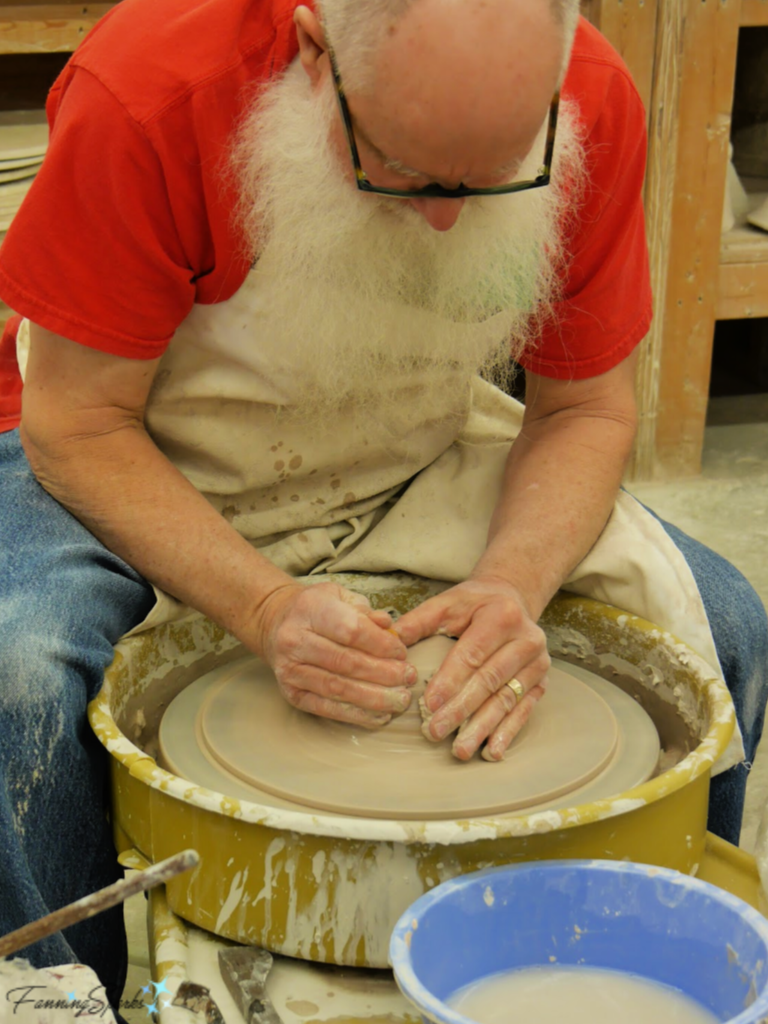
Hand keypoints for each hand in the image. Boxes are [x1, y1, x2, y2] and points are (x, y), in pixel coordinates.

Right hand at [253, 582, 416, 726]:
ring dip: (374, 698)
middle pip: (346, 662)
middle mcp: (295, 639)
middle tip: (408, 678)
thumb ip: (366, 611)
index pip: (350, 630)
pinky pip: (327, 708)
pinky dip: (356, 715)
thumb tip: (389, 627)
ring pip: (338, 688)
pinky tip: (379, 716)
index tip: (402, 652)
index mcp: (310, 609)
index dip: (380, 644)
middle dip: (383, 673)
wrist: (276, 623)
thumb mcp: (341, 597)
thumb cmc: (318, 609)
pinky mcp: (292, 693)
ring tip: (400, 700)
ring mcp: (290, 669)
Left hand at [394, 576, 549, 760]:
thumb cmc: (475, 604)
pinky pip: (523, 710)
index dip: (450, 681)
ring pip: (507, 700)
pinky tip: (491, 751)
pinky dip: (507, 732)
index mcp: (502, 615)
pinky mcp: (541, 682)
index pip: (472, 654)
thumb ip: (419, 620)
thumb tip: (389, 639)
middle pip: (490, 680)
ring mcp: (537, 663)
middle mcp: (526, 639)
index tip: (429, 705)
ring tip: (460, 750)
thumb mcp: (448, 603)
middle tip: (436, 732)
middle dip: (461, 709)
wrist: (513, 601)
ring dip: (482, 728)